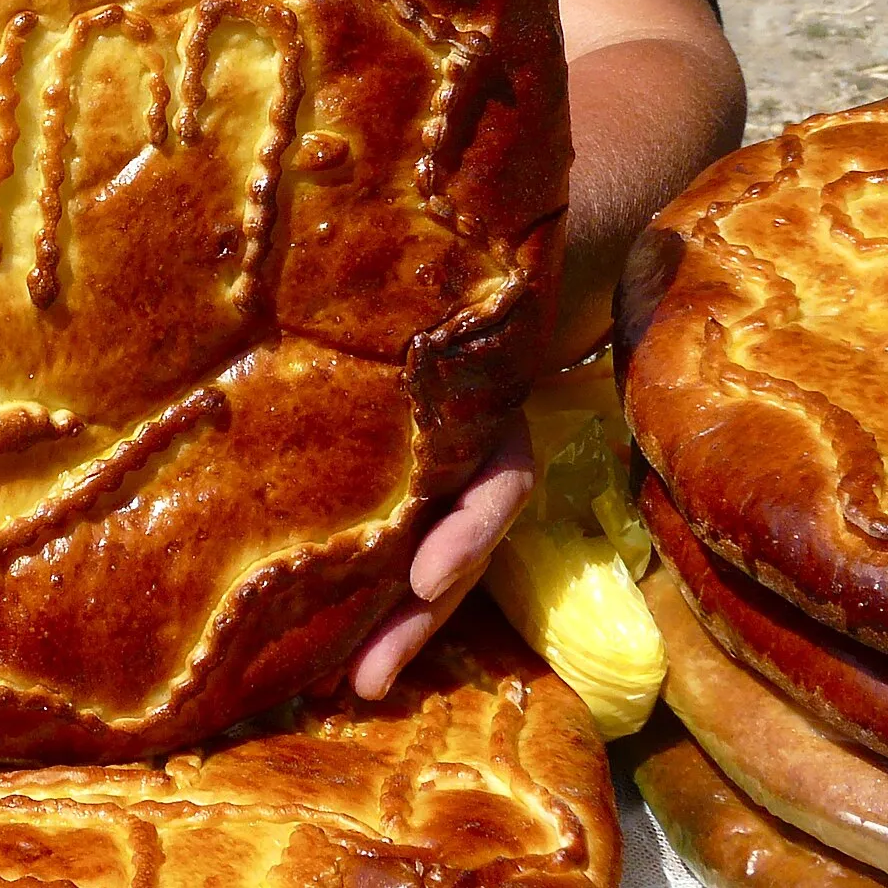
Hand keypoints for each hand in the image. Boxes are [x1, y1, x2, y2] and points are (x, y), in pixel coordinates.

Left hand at [348, 0, 742, 697]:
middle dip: (409, 613)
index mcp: (490, 386)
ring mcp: (418, 449)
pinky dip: (347, 569)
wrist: (479, 203)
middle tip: (361, 680)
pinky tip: (293, 619)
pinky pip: (367, 519)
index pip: (497, 476)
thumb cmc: (476, 208)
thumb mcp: (498, 218)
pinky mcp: (369, 447)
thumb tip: (595, 203)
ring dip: (377, 616)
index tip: (425, 578)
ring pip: (405, 546)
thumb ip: (508, 230)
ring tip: (332, 684)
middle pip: (444, 540)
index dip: (468, 530)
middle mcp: (459, 432)